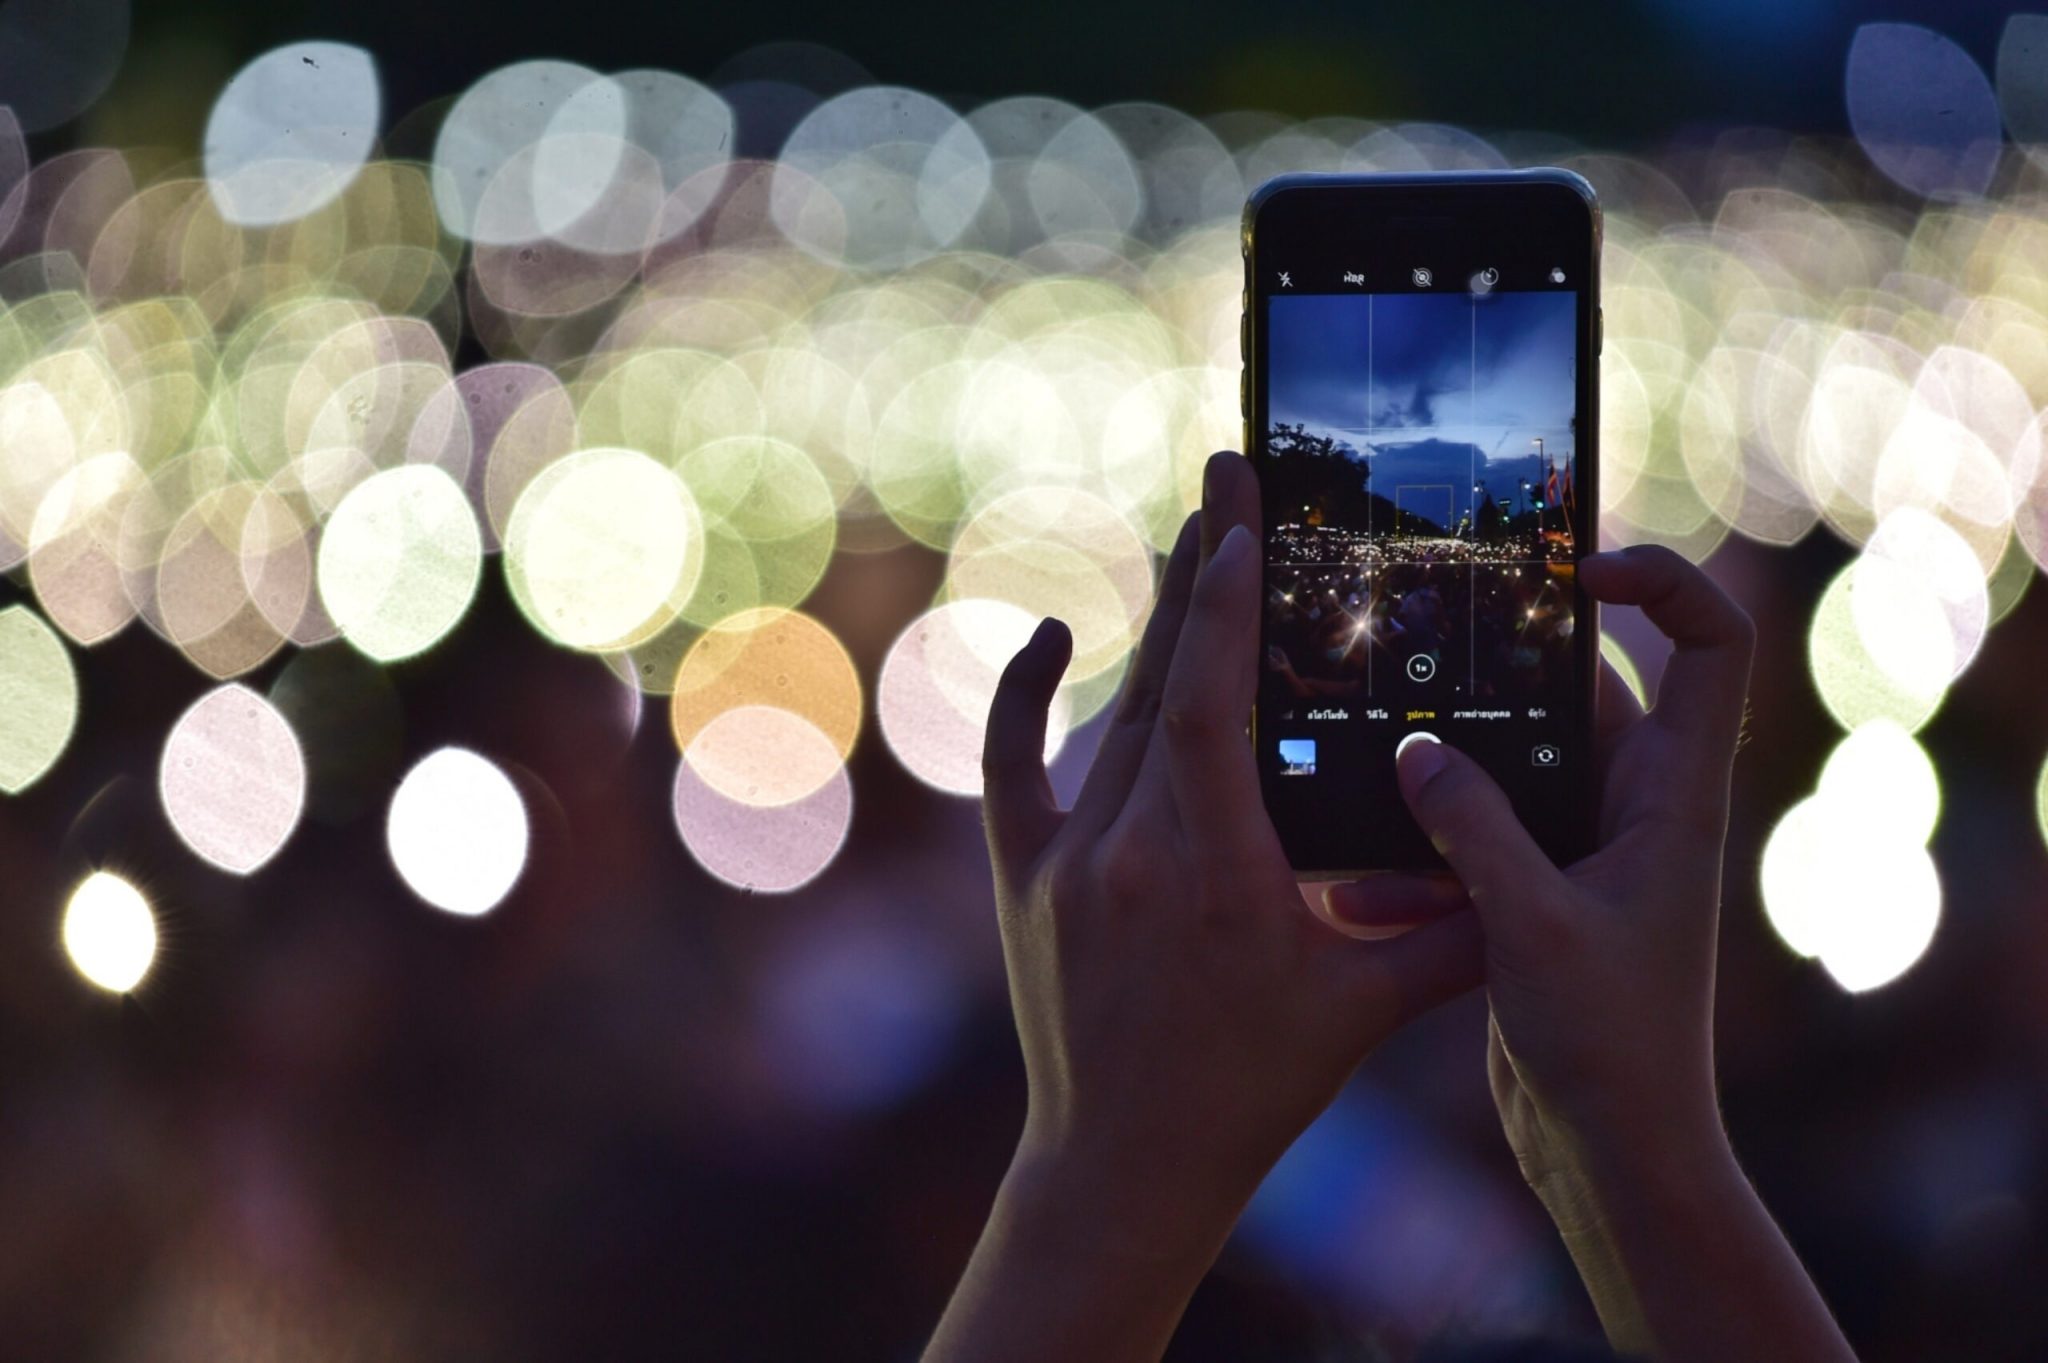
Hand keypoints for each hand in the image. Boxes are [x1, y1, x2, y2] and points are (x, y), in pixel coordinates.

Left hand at [924, 452, 1481, 1362]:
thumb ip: (1454, 939)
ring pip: (1115, 716)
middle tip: (1228, 474)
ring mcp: (1065, 861)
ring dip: (1158, 627)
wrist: (1122, 1166)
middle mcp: (1128, 850)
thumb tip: (1532, 872)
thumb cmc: (1251, 1090)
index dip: (1227, 602)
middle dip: (1203, 573)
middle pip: (1165, 683)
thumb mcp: (1364, 1012)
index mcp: (1215, 871)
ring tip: (1194, 538)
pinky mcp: (1022, 878)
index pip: (1213, 704)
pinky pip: (1013, 767)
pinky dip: (1024, 695)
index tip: (1246, 516)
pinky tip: (1051, 633)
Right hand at [1332, 544, 1745, 1173]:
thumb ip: (1473, 827)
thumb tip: (1415, 749)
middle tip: (1410, 659)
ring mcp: (1585, 848)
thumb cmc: (1611, 1044)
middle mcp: (1636, 807)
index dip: (1664, 582)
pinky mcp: (1537, 892)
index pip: (1710, 645)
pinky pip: (1473, 836)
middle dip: (1489, 685)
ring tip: (1369, 803)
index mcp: (1673, 796)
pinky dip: (1423, 854)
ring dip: (1439, 787)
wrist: (1612, 1151)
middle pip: (1572, 694)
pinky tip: (1359, 889)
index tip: (1577, 568)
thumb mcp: (1533, 923)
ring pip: (1505, 769)